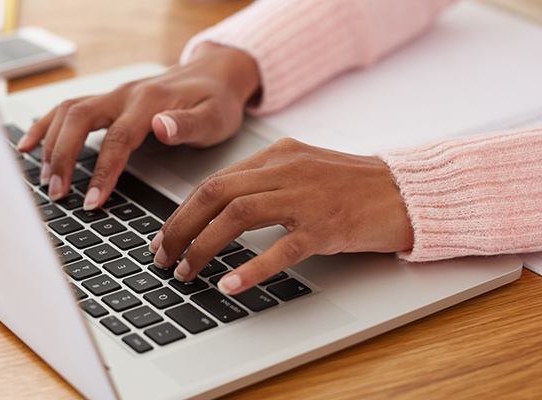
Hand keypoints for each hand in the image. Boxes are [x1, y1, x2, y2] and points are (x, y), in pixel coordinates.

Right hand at [16, 43, 259, 207]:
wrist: (215, 75)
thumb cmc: (217, 100)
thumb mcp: (214, 116)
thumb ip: (188, 124)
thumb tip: (161, 128)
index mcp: (151, 102)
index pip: (118, 139)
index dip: (102, 172)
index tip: (92, 202)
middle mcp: (126, 94)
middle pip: (80, 120)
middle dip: (63, 158)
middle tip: (58, 194)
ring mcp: (115, 95)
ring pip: (69, 112)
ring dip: (51, 143)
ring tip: (43, 178)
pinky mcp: (110, 100)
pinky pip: (69, 108)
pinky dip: (46, 125)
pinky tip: (29, 144)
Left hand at [149, 138, 413, 294]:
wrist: (404, 191)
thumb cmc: (353, 185)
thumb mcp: (303, 170)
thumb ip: (265, 182)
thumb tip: (221, 208)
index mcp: (278, 155)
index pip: (216, 181)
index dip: (184, 211)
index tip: (167, 235)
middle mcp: (286, 170)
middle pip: (216, 194)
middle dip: (181, 227)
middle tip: (165, 256)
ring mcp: (306, 197)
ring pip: (238, 216)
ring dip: (204, 246)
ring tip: (188, 272)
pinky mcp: (326, 226)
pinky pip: (281, 248)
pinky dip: (251, 267)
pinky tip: (230, 284)